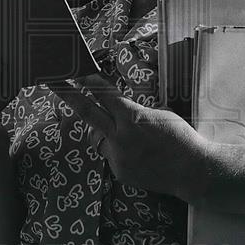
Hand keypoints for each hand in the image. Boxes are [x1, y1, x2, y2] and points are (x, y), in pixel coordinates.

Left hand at [52, 73, 209, 198]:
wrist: (192, 170)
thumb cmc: (181, 137)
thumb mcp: (160, 113)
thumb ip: (134, 111)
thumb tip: (118, 109)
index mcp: (133, 117)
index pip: (103, 94)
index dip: (87, 81)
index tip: (74, 72)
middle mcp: (121, 137)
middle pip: (86, 112)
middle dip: (67, 96)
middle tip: (52, 83)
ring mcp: (118, 157)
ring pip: (97, 138)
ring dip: (103, 131)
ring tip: (126, 135)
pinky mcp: (120, 173)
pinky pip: (110, 156)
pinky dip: (119, 151)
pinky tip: (139, 155)